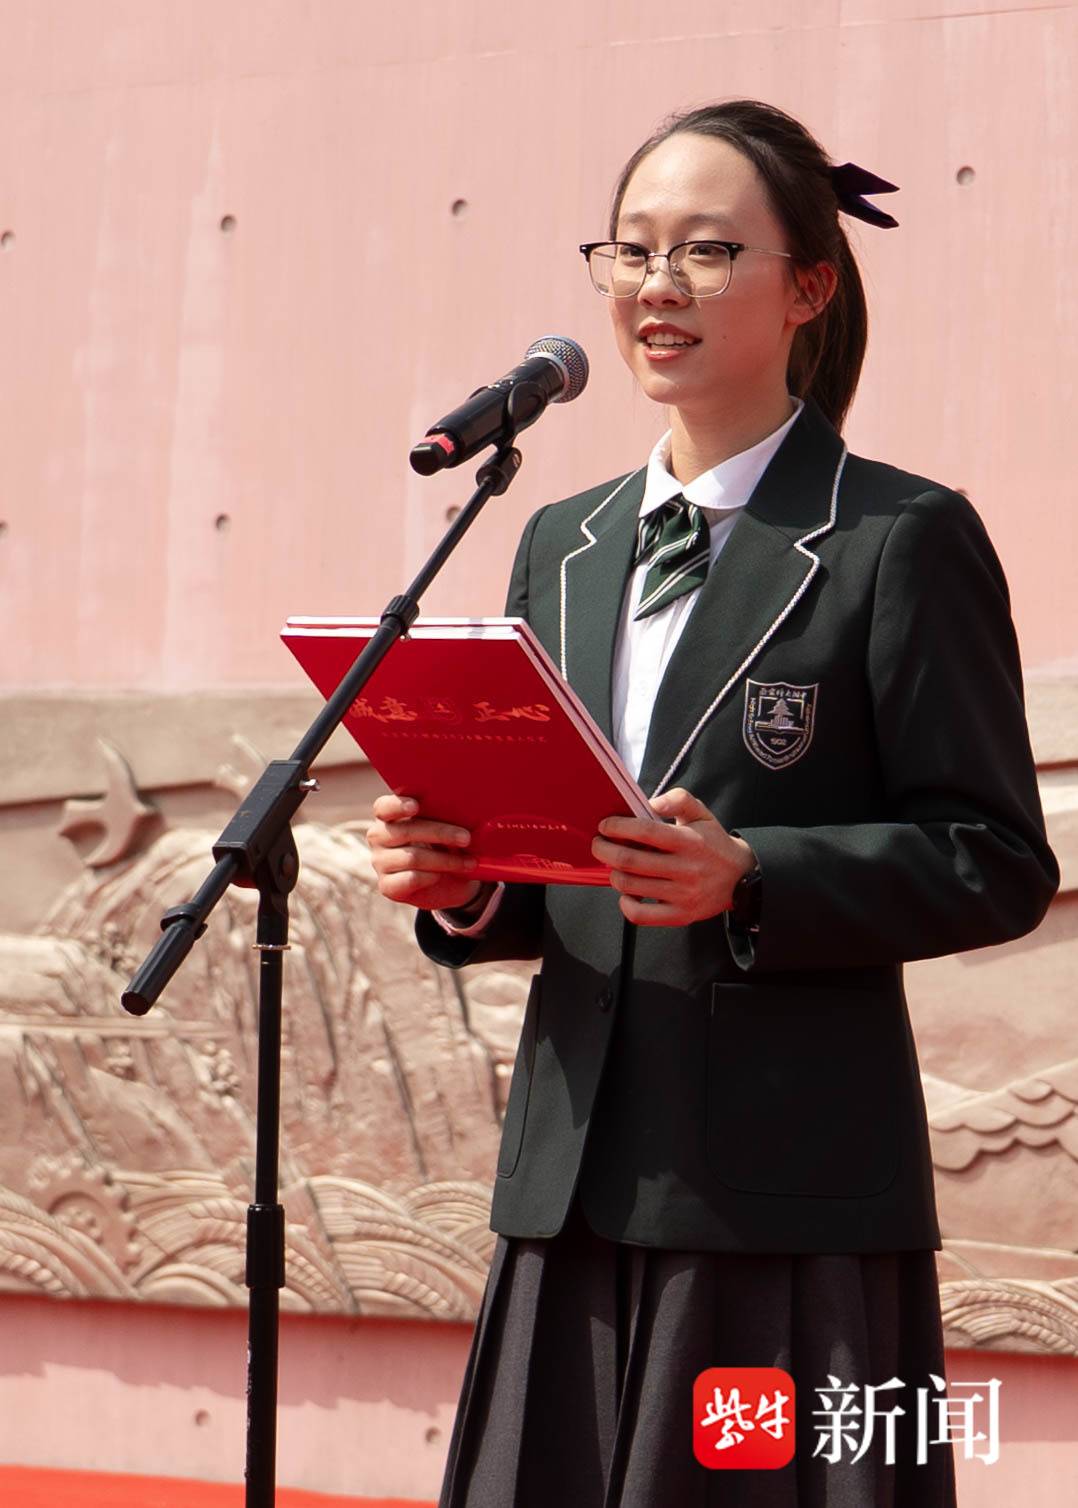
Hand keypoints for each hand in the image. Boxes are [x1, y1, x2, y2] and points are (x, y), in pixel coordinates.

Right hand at [366, 793, 486, 912]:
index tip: (416, 806)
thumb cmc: (446, 845)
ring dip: (445, 860)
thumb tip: (464, 812)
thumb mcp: (446, 827)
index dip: (398, 806)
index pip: (384, 807)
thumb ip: (445, 817)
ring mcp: (380, 862)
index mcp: (389, 815)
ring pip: (412, 857)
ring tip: (468, 862)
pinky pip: (411, 879)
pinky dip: (432, 877)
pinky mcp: (387, 886)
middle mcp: (379, 837)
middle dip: (440, 833)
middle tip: (466, 838)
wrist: (449, 882)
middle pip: (405, 831)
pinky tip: (443, 876)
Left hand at [591, 787, 756, 926]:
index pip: (645, 831)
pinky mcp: (681, 915)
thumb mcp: (702, 813)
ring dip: (613, 874)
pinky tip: (627, 893)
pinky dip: (626, 904)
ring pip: (631, 886)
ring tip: (615, 865)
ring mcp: (683, 894)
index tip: (605, 825)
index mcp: (689, 841)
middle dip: (604, 850)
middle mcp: (686, 869)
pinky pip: (642, 915)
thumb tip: (651, 803)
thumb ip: (678, 800)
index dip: (618, 827)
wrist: (741, 877)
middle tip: (598, 844)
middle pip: (630, 861)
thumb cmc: (713, 843)